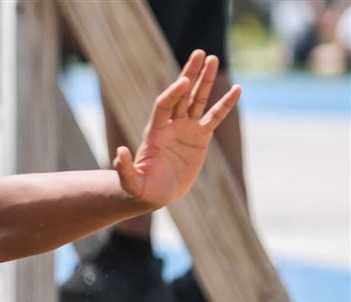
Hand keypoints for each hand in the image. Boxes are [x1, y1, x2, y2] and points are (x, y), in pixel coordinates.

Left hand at [114, 50, 241, 209]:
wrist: (156, 195)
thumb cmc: (142, 189)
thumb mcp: (131, 183)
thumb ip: (125, 169)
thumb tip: (119, 153)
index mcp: (155, 132)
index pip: (164, 105)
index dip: (173, 93)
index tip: (183, 82)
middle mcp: (171, 125)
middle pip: (181, 94)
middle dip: (189, 74)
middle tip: (199, 53)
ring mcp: (186, 129)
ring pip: (197, 100)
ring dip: (205, 80)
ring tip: (213, 58)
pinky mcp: (200, 137)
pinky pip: (215, 117)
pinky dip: (225, 104)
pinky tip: (237, 89)